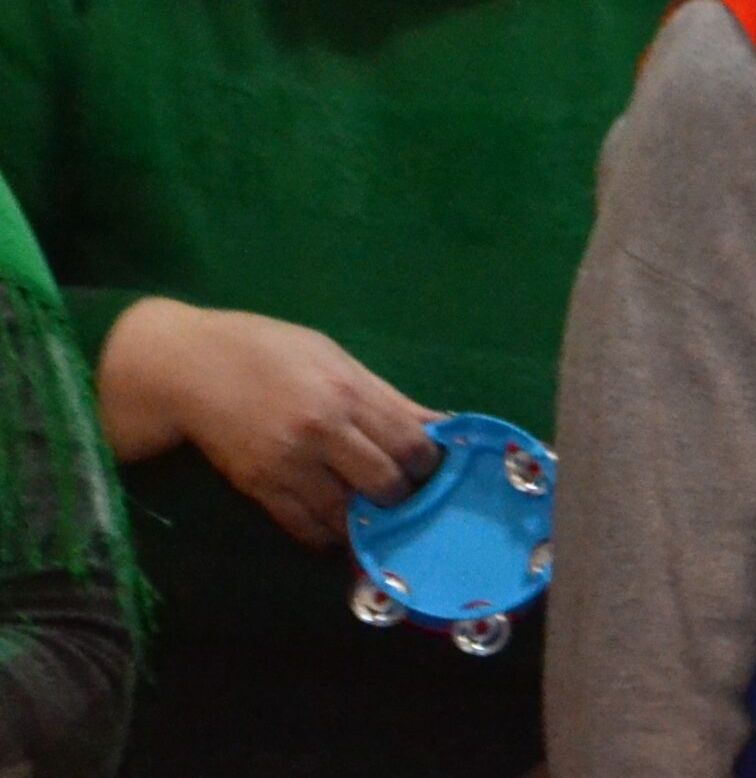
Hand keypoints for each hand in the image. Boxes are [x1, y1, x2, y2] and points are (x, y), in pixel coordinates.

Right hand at [96, 298, 441, 548]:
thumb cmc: (267, 351)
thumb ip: (385, 395)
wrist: (187, 366)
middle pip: (385, 483)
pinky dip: (326, 535)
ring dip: (366, 522)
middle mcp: (322, 430)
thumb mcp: (333, 357)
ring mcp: (288, 463)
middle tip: (407, 496)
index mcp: (347, 391)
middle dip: (403, 495)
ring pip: (346, 513)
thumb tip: (438, 423)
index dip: (429, 464)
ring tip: (377, 518)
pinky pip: (303, 526)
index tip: (431, 469)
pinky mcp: (258, 487)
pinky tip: (338, 531)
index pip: (410, 443)